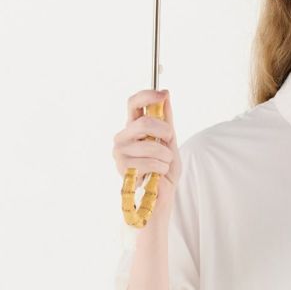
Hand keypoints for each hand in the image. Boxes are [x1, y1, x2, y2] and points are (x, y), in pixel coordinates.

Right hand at [112, 88, 180, 210]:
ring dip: (165, 155)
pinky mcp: (123, 168)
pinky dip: (161, 167)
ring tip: (164, 164)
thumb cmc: (163, 169)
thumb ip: (166, 119)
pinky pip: (149, 162)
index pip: (133, 103)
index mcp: (133, 127)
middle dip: (164, 131)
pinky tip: (158, 173)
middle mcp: (123, 137)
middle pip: (143, 122)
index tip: (162, 94)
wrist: (161, 195)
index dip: (147, 95)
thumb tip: (165, 94)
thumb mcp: (170, 141)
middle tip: (170, 141)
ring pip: (150, 145)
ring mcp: (120, 153)